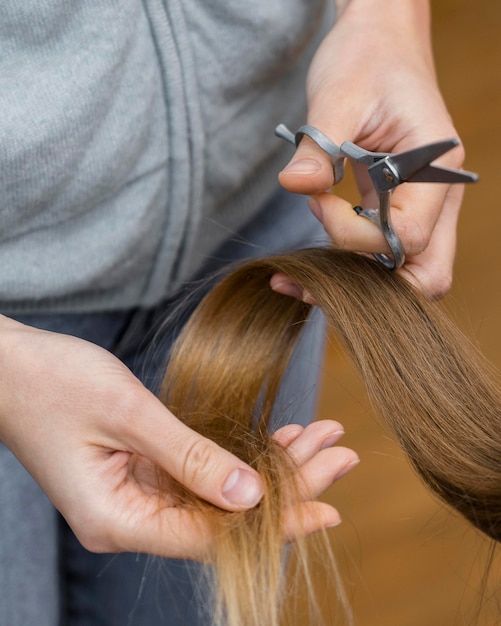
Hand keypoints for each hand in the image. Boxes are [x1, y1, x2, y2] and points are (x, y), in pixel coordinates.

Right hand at [0, 316, 356, 559]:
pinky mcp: (138, 472)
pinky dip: (240, 454)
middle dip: (287, 485)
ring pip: (218, 492)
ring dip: (269, 465)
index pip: (215, 534)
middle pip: (224, 515)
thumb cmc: (54, 382)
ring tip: (321, 439)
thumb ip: (190, 456)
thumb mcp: (128, 414)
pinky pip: (200, 472)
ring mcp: (133, 496)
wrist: (8, 365)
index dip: (277, 521)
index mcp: (117, 519)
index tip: (330, 503)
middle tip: (341, 456)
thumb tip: (251, 496)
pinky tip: (279, 439)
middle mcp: (128, 519)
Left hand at [278, 0, 464, 298]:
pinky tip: (313, 259)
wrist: (379, 43)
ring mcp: (421, 208)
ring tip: (304, 265)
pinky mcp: (398, 209)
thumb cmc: (367, 58)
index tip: (316, 201)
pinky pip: (383, 256)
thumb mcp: (338, 93)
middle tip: (314, 267)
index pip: (406, 236)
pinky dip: (350, 266)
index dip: (352, 234)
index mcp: (436, 169)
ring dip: (356, 280)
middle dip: (369, 285)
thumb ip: (318, 145)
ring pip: (405, 275)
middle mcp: (438, 198)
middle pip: (425, 277)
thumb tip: (294, 186)